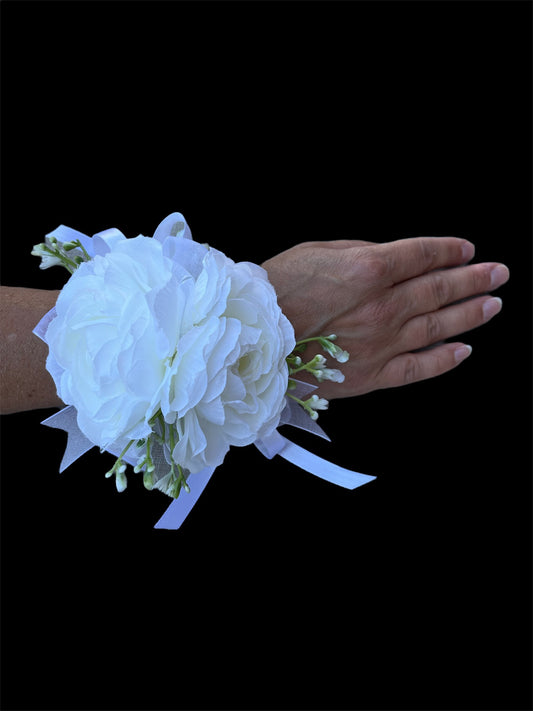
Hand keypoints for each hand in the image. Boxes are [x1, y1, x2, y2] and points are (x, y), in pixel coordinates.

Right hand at [262, 237, 508, 398]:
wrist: (252, 337)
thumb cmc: (277, 289)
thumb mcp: (317, 251)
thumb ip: (361, 252)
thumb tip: (393, 259)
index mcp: (370, 269)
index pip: (424, 255)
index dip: (450, 251)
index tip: (467, 250)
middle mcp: (383, 306)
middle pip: (439, 289)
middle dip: (473, 279)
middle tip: (498, 274)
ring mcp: (381, 343)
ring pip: (438, 326)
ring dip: (470, 314)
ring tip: (491, 305)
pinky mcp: (371, 374)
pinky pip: (418, 368)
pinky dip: (444, 359)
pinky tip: (463, 351)